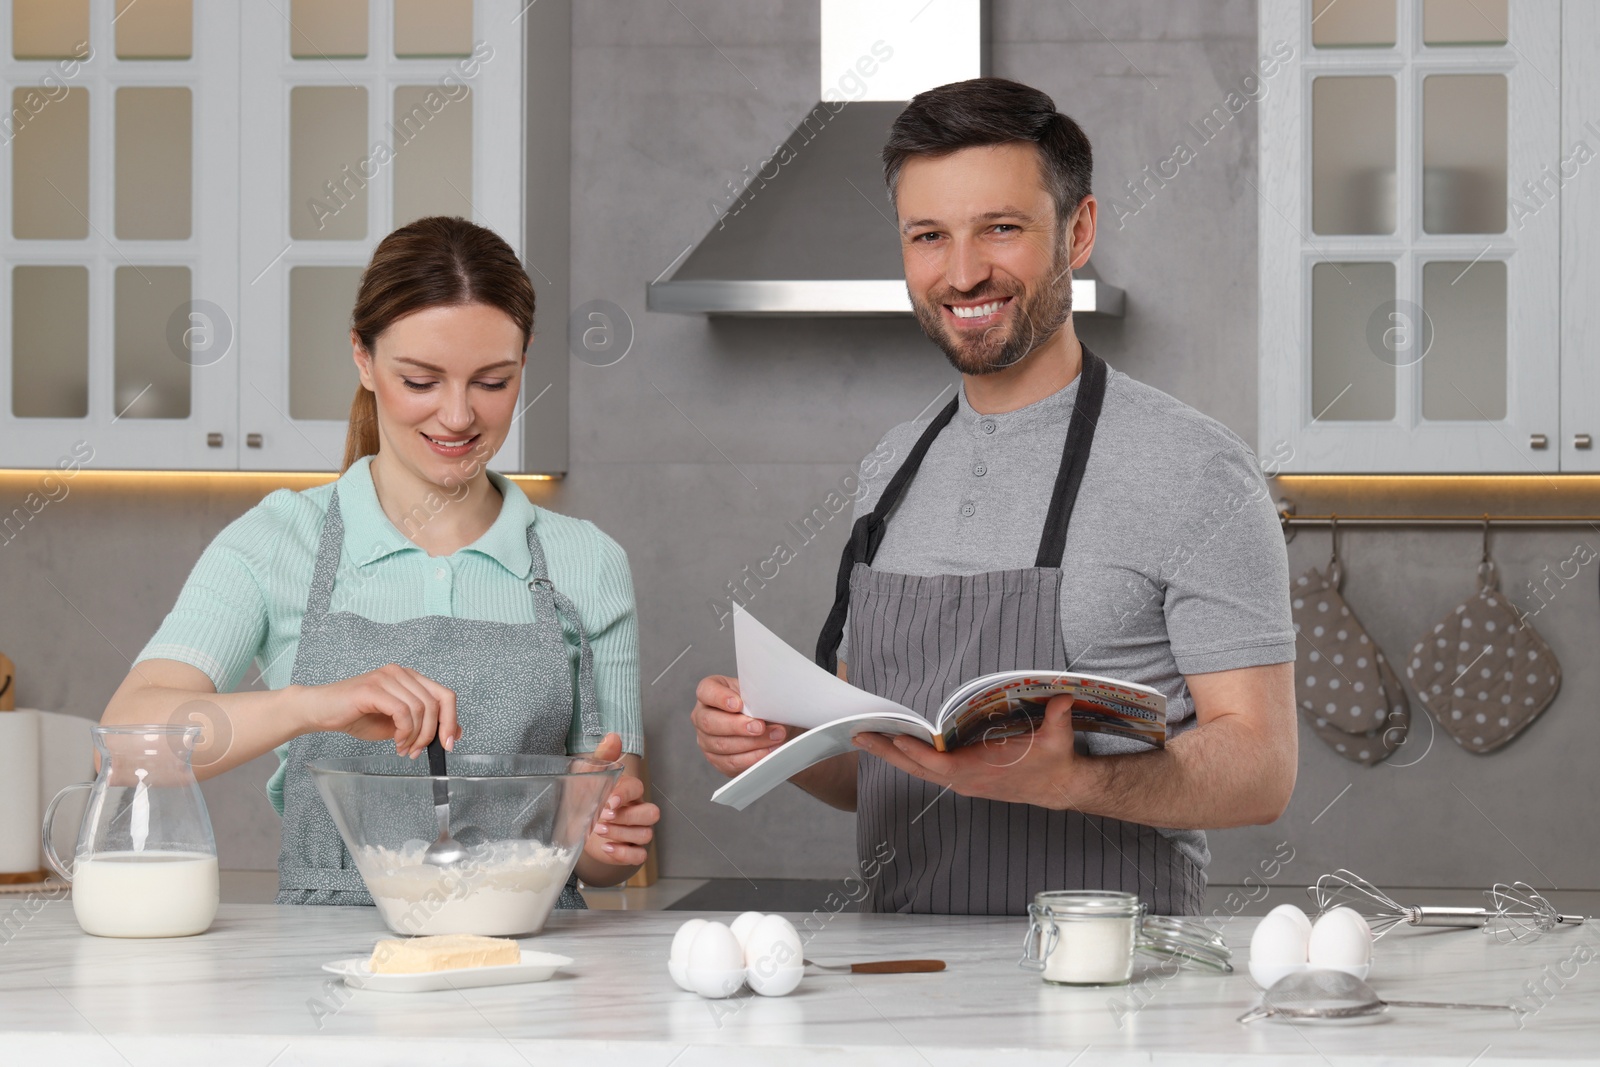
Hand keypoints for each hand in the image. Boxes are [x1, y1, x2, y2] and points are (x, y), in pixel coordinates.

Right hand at [293, 664, 460, 758]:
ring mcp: (387, 677)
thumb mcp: (397, 724)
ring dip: (416, 736)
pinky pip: (402, 711)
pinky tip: (396, 742)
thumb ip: (424, 725)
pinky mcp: (373, 688)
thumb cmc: (356, 716)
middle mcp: (401, 673)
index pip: (445, 695)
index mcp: (410, 678)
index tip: (449, 744)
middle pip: (436, 702)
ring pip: (420, 708)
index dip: (451, 720)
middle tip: (418, 752)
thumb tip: (454, 733)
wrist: (320, 711)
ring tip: (403, 749)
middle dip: (432, 733)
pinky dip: (404, 731)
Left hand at [582, 734, 658, 868]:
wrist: (575, 830)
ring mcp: (636, 832)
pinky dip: (624, 853)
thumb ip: (602, 758)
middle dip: (627, 817)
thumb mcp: (587, 778)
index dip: (626, 795)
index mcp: (628, 791)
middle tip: (602, 818)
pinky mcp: (631, 851)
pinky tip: (607, 848)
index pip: (638, 788)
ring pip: (646, 834)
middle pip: (651, 813)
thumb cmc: (585, 801)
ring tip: (598, 832)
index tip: (609, 801)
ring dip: (621, 834)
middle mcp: (637, 811)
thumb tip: (613, 736)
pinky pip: (639, 855)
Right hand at [690, 674, 789, 777]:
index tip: (739, 704)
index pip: (706, 691)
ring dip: (751, 743)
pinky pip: (732, 762)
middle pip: (709, 723)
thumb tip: (768, 705)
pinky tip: (768, 751)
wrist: (768, 725)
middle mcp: (702, 716)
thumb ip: (757, 697)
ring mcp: (707, 740)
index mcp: (709, 693)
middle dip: (737, 726)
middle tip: (759, 726)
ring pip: (722, 745)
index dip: (720, 698)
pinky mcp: (717, 760)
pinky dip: (752, 757)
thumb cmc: (758, 704)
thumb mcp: (757, 694)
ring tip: (774, 737)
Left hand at [852, 695, 1081, 809]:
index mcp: (981, 771)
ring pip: (918, 770)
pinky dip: (907, 757)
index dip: (918, 753)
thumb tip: (1062, 697)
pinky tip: (892, 745)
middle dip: (888, 751)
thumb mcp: (1058, 738)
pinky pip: (927, 769)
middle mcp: (965, 780)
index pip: (942, 764)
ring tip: (866, 737)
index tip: (896, 739)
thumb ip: (1058, 717)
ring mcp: (961, 782)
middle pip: (918, 768)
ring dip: (892, 754)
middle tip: (859, 735)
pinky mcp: (961, 779)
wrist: (1058, 786)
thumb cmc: (1054, 761)